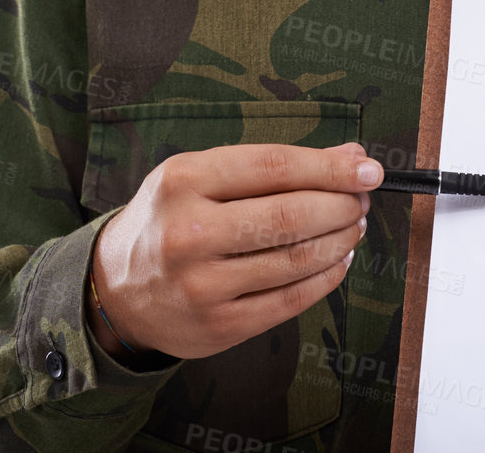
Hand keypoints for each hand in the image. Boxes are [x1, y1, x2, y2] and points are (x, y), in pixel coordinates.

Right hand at [89, 141, 382, 358]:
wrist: (117, 289)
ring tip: (352, 226)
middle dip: (342, 205)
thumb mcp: (202, 175)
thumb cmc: (169, 220)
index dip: (331, 169)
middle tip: (361, 200)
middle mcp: (188, 233)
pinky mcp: (219, 326)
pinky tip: (337, 260)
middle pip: (292, 215)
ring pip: (297, 259)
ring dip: (341, 240)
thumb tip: (350, 158)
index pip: (275, 167)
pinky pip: (292, 299)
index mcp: (184, 181)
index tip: (368, 170)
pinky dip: (327, 277)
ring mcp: (202, 285)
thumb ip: (273, 165)